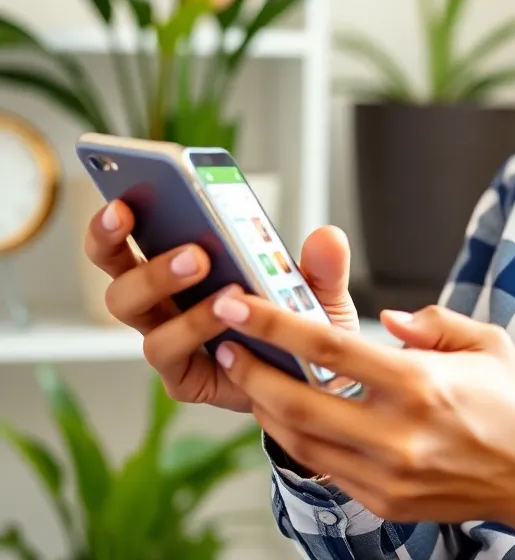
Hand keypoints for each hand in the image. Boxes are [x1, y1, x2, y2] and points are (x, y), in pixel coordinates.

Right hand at [84, 200, 359, 412]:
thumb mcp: (321, 290)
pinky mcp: (183, 378)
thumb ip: (323, 265)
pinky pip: (172, 355)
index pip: (127, 240)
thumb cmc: (303, 326)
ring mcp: (170, 341)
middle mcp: (165, 303)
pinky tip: (230, 329)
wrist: (315, 385)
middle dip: (140, 259)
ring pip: (138, 317)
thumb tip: (327, 236)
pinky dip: (197, 334)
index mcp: (181, 268)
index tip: (124, 203)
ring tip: (227, 291)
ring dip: (175, 295)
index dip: (113, 224)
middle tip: (194, 253)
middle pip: (120, 280)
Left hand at [210, 297, 514, 542]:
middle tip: (225, 342)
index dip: (276, 324)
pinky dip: (297, 440)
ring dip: (265, 407)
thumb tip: (390, 320)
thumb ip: (433, 322)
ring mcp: (389, 473)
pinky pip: (325, 468)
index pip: (331, 348)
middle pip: (299, 402)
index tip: (240, 305)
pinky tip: (287, 415)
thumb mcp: (485, 342)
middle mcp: (400, 432)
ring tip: (247, 376)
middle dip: (252, 370)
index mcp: (423, 383)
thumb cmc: (514, 402)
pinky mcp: (386, 501)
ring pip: (302, 441)